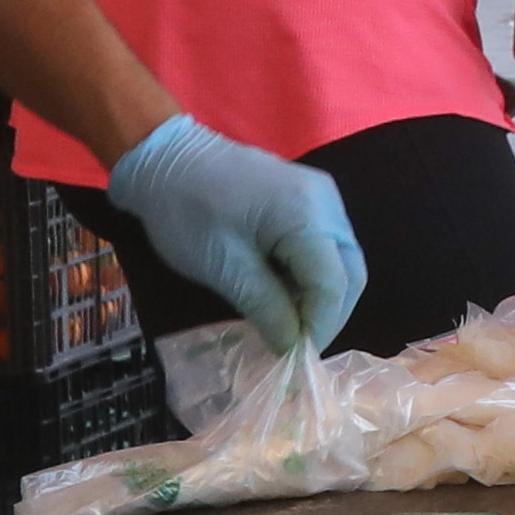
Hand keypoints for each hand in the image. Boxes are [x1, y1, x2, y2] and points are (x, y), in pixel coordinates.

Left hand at [105, 115, 367, 361]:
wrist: (164, 157)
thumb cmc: (187, 212)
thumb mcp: (223, 267)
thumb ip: (265, 307)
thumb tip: (291, 346)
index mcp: (308, 216)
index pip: (333, 284)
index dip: (320, 326)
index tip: (294, 358)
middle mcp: (328, 203)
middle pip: (350, 272)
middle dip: (328, 315)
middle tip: (297, 346)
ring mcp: (322, 197)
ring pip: (342, 260)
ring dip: (322, 297)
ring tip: (291, 324)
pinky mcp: (308, 199)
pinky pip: (326, 246)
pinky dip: (313, 276)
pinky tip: (286, 293)